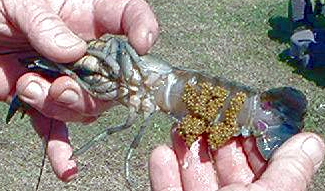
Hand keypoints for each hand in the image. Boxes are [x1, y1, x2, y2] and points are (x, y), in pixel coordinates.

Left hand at [0, 0, 157, 180]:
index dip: (143, 28)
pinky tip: (66, 166)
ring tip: (30, 87)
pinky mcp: (45, 102)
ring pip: (88, 107)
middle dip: (94, 91)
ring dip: (62, 107)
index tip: (142, 44)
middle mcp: (87, 52)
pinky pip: (59, 128)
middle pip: (114, 80)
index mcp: (87, 17)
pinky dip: (61, 149)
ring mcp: (69, 79)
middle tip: (62, 86)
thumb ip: (46, 24)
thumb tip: (72, 52)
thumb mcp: (19, 4)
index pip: (129, 16)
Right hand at [149, 129, 324, 190]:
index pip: (259, 164)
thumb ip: (291, 171)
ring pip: (194, 176)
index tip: (237, 114)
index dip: (249, 138)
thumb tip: (313, 141)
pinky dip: (163, 174)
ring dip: (185, 151)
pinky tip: (160, 153)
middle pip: (222, 166)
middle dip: (212, 138)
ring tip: (179, 128)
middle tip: (203, 114)